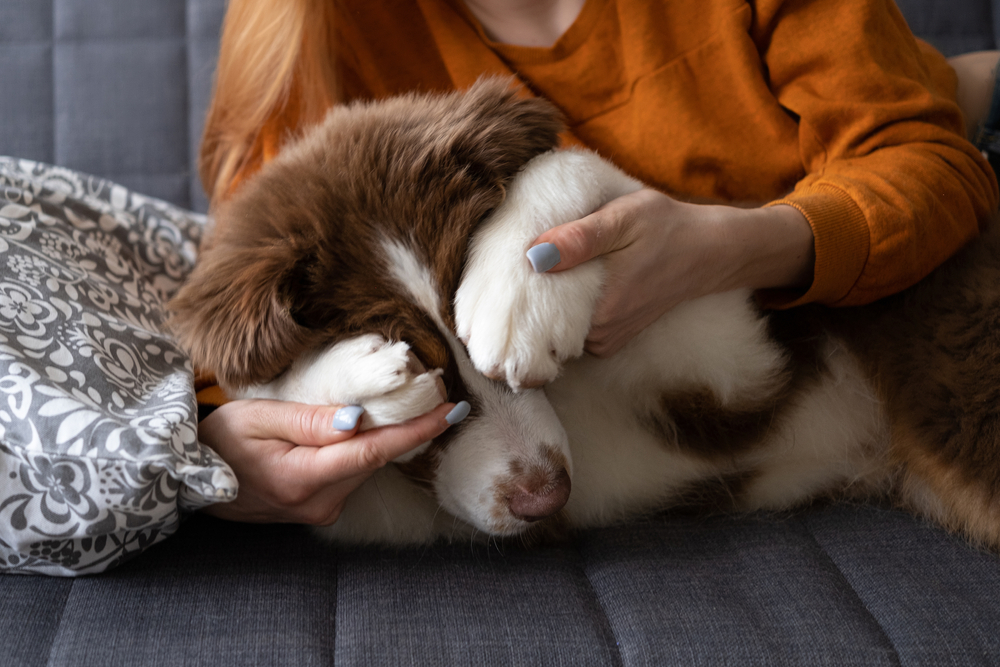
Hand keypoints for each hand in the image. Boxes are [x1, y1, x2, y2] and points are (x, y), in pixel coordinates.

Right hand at [197, 398, 463, 524]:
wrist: (193, 479)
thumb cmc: (219, 441)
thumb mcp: (257, 419)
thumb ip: (309, 421)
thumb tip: (357, 421)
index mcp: (302, 479)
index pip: (372, 452)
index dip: (415, 431)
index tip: (450, 411)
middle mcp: (318, 502)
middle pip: (376, 459)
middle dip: (410, 428)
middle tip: (439, 393)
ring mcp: (320, 510)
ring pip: (367, 467)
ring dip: (389, 439)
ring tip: (415, 405)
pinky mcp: (320, 508)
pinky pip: (354, 474)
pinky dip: (367, 451)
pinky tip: (370, 429)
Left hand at [529, 188, 813, 355]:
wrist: (710, 251)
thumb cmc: (668, 229)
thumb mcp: (624, 219)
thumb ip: (580, 238)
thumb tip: (534, 255)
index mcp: (599, 312)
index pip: (534, 319)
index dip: (510, 301)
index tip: (491, 281)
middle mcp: (599, 337)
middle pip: (540, 327)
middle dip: (521, 302)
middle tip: (504, 270)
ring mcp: (604, 341)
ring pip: (553, 329)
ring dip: (539, 306)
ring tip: (527, 273)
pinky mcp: (608, 338)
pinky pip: (570, 329)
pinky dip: (559, 310)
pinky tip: (555, 283)